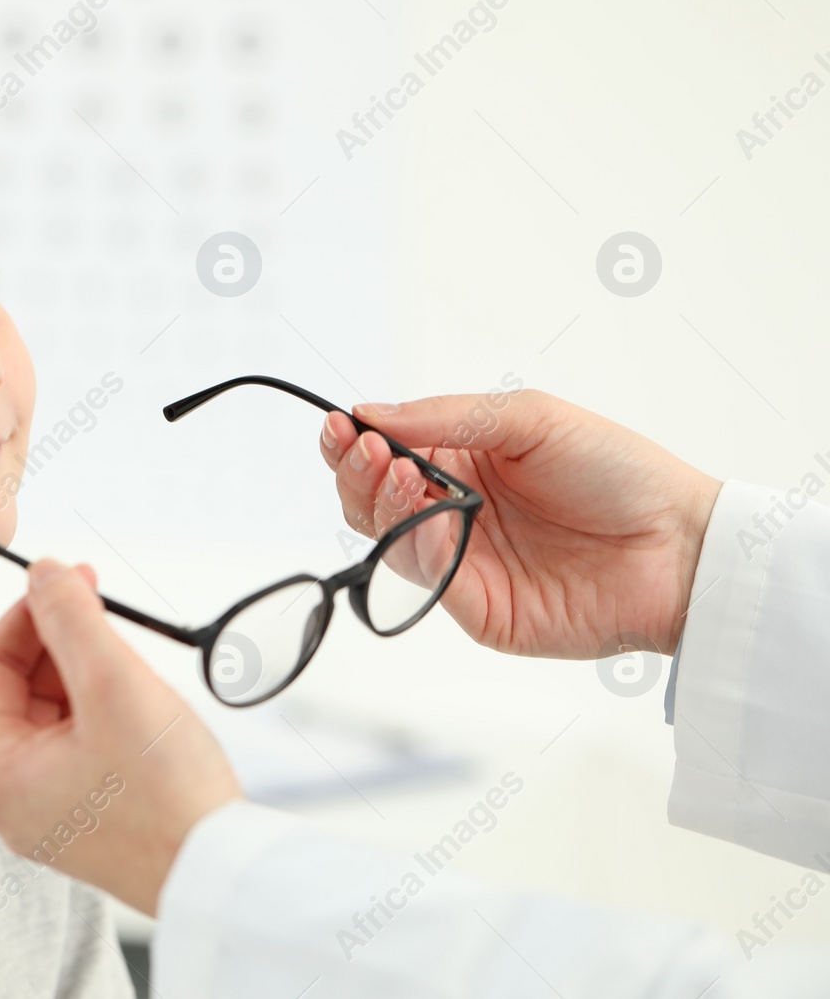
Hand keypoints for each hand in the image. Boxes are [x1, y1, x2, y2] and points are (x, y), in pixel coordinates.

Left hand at [0, 560, 242, 916]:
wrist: (220, 874)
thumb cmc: (165, 794)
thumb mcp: (113, 684)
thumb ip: (71, 617)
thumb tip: (41, 569)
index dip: (29, 612)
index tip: (70, 579)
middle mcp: (3, 798)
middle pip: (17, 686)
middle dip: (60, 640)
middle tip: (103, 602)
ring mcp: (41, 809)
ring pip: (50, 710)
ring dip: (86, 671)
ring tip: (133, 660)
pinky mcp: (81, 814)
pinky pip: (75, 740)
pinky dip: (102, 707)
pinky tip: (140, 699)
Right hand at [320, 388, 722, 658]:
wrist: (681, 544)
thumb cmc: (620, 473)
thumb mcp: (530, 419)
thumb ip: (446, 417)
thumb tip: (371, 413)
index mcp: (460, 464)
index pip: (383, 455)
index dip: (354, 442)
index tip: (342, 426)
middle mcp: (451, 514)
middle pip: (369, 502)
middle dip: (355, 473)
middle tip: (367, 451)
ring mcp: (462, 564)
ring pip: (387, 542)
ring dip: (381, 505)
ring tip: (397, 474)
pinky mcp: (478, 610)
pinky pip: (429, 583)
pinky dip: (419, 549)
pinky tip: (431, 520)